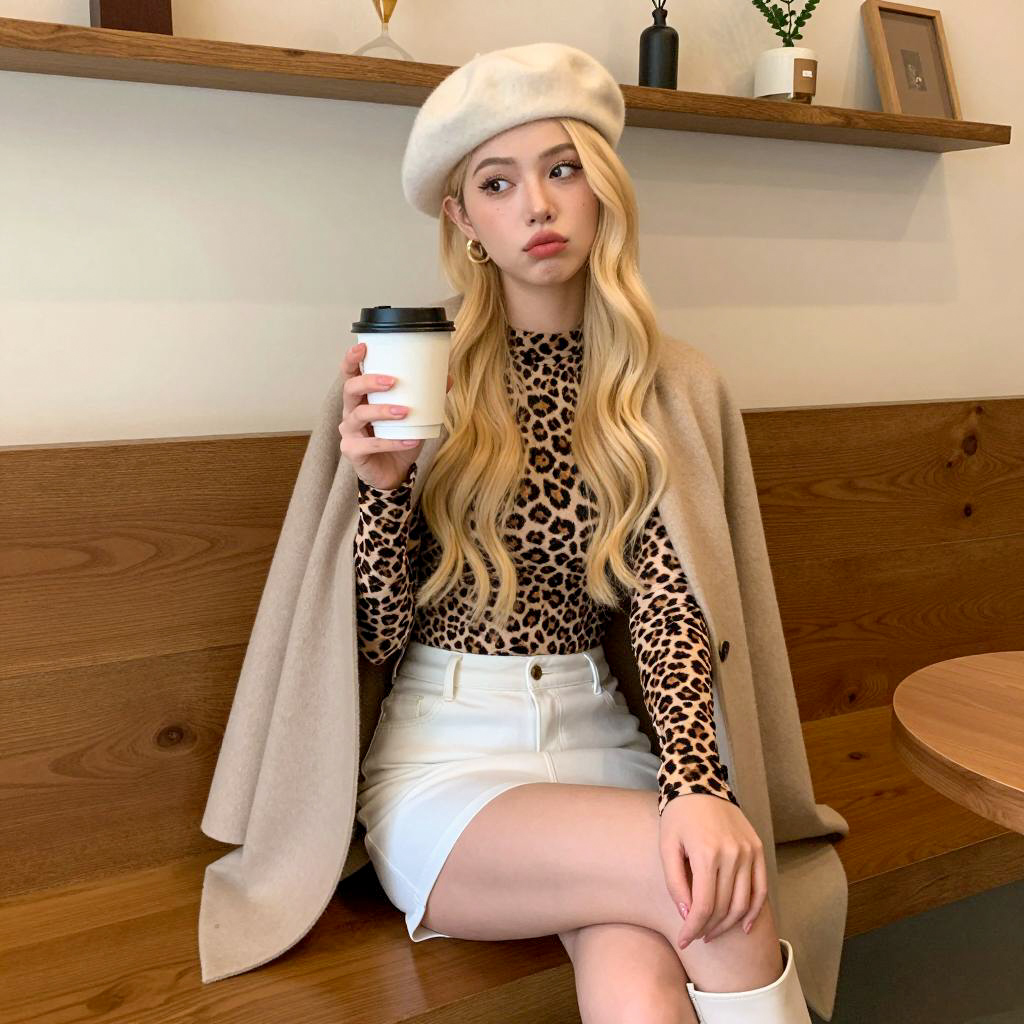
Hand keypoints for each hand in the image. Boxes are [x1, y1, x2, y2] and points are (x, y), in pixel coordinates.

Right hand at [339, 340, 452, 490]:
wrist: (393, 472)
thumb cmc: (398, 438)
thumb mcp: (413, 416)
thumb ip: (426, 397)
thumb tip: (447, 378)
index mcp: (361, 398)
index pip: (350, 374)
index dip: (352, 359)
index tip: (363, 347)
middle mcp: (350, 412)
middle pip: (350, 389)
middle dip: (369, 382)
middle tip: (392, 381)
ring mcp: (349, 432)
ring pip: (360, 415)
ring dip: (383, 411)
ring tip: (405, 411)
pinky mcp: (352, 452)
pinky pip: (371, 445)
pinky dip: (392, 442)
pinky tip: (410, 441)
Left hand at [658, 793, 766, 949]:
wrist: (699, 784)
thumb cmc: (678, 816)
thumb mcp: (666, 846)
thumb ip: (675, 883)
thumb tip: (687, 915)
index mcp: (707, 853)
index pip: (704, 905)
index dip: (693, 928)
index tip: (684, 940)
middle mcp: (733, 854)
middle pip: (724, 907)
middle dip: (709, 928)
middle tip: (696, 937)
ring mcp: (749, 852)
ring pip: (744, 902)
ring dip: (729, 924)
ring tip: (713, 932)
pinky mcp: (757, 849)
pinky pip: (761, 888)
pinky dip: (755, 911)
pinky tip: (745, 926)